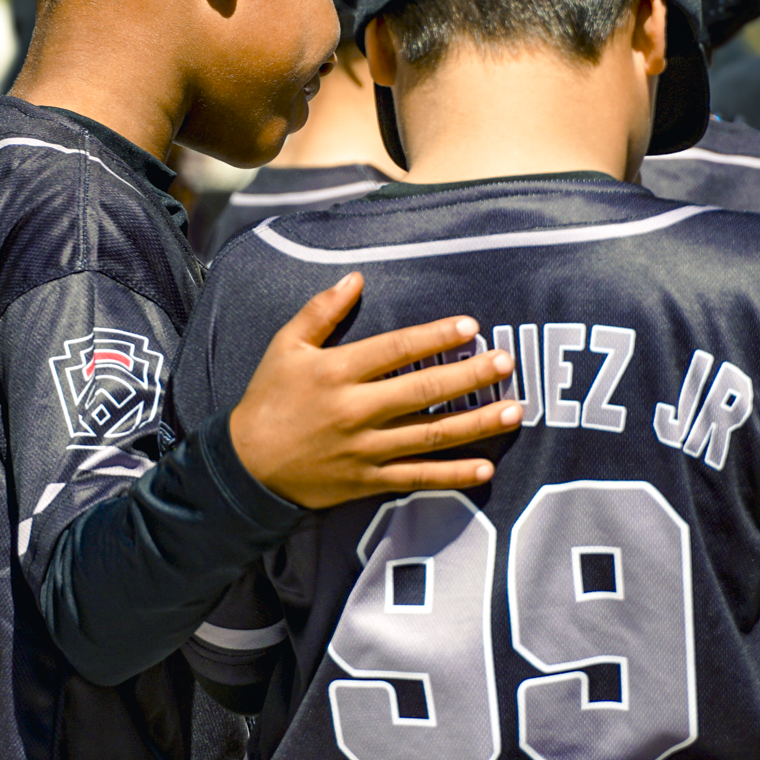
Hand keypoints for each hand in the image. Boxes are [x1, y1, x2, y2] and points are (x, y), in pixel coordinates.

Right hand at [229, 272, 522, 508]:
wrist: (246, 468)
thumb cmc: (268, 399)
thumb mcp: (285, 347)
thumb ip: (321, 311)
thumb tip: (356, 278)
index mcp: (336, 373)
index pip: (395, 350)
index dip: (434, 337)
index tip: (470, 326)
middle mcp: (354, 411)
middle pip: (422, 392)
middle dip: (468, 376)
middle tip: (506, 362)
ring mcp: (365, 450)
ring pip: (430, 436)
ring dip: (475, 424)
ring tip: (514, 410)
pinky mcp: (368, 481)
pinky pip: (417, 478)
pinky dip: (453, 475)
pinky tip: (486, 467)